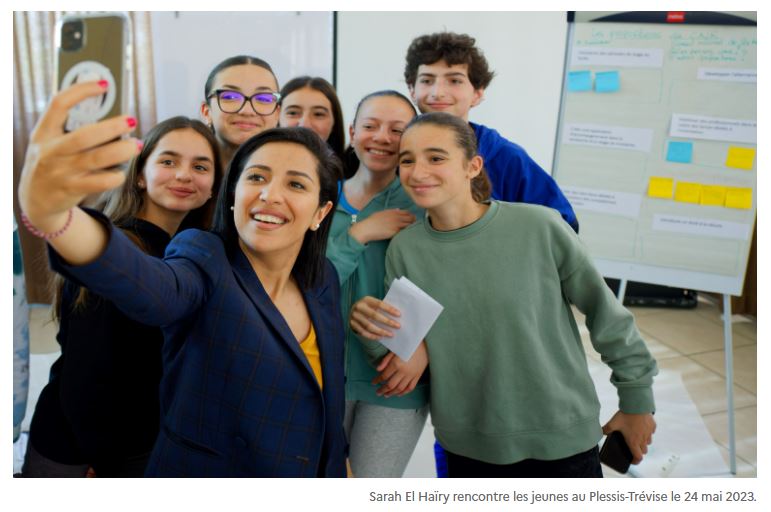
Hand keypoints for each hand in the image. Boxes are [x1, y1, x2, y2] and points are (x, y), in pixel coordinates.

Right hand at [17, 81, 139, 230]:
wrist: (35, 200)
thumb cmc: (52, 163)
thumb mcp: (50, 143)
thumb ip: (71, 130)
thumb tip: (111, 117)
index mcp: (43, 133)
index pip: (59, 104)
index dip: (81, 91)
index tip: (104, 84)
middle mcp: (50, 151)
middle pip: (84, 135)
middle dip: (112, 127)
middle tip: (131, 121)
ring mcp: (61, 172)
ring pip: (97, 159)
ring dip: (121, 150)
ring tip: (136, 145)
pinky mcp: (72, 190)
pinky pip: (100, 182)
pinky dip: (115, 176)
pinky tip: (122, 172)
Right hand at [348, 209, 415, 244]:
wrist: (367, 228)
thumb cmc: (372, 221)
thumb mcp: (382, 213)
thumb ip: (391, 211)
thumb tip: (398, 210)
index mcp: (393, 212)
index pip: (407, 212)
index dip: (411, 216)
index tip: (411, 220)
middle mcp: (396, 217)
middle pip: (411, 218)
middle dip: (414, 222)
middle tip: (413, 226)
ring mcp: (396, 224)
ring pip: (410, 225)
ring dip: (412, 228)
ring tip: (411, 232)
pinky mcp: (395, 232)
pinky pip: (405, 232)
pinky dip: (407, 233)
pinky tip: (407, 235)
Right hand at [349, 296, 400, 339]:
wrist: (352, 311)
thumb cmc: (368, 308)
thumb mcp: (373, 304)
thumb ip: (382, 308)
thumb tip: (397, 315)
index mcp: (366, 299)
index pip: (379, 304)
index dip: (389, 309)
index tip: (399, 314)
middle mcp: (359, 307)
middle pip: (374, 315)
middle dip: (387, 321)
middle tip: (398, 326)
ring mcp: (354, 316)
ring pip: (369, 326)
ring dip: (381, 331)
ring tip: (390, 334)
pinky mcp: (352, 324)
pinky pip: (363, 332)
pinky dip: (372, 336)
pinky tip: (380, 337)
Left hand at [372, 341, 428, 396]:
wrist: (425, 345)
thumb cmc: (408, 345)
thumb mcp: (395, 350)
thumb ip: (385, 360)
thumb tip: (378, 370)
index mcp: (396, 364)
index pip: (384, 376)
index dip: (377, 380)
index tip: (373, 383)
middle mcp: (403, 371)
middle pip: (391, 385)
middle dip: (383, 390)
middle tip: (378, 392)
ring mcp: (411, 375)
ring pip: (400, 388)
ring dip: (392, 393)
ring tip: (386, 394)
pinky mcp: (418, 376)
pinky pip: (410, 388)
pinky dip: (404, 392)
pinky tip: (398, 394)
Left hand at [602, 411, 655, 464]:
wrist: (637, 405)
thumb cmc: (625, 416)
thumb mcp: (613, 423)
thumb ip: (606, 429)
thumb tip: (601, 432)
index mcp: (633, 442)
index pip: (638, 457)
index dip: (635, 461)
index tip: (632, 460)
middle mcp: (643, 439)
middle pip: (644, 451)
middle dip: (639, 451)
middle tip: (632, 446)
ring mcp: (649, 433)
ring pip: (648, 442)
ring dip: (644, 442)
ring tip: (636, 436)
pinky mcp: (652, 426)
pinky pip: (651, 432)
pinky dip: (647, 432)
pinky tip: (641, 427)